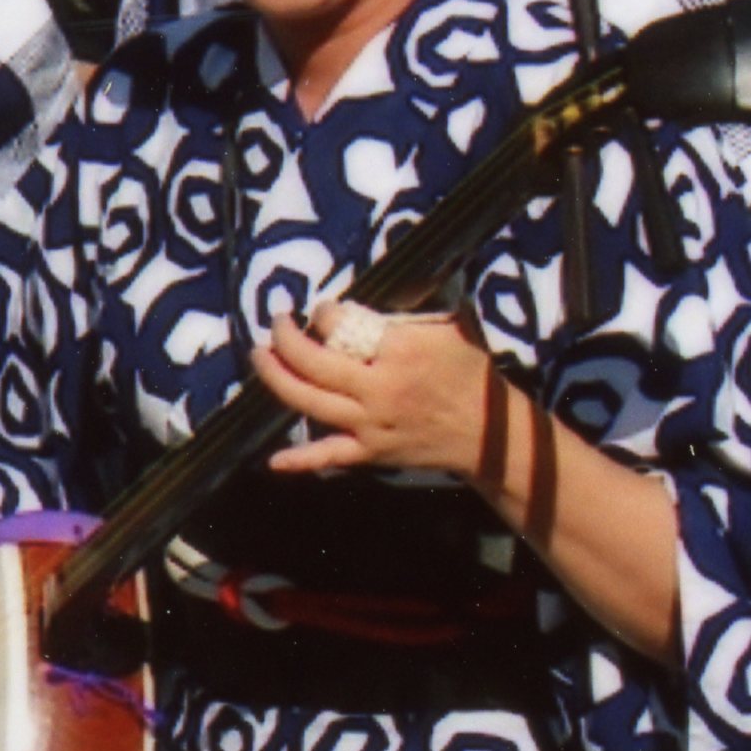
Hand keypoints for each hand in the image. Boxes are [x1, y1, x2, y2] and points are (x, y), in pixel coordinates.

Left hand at [258, 300, 505, 487]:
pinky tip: (273, 460)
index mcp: (401, 351)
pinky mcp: (371, 453)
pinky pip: (329, 456)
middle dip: (286, 338)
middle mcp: (379, 388)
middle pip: (314, 362)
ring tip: (261, 356)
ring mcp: (371, 424)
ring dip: (276, 378)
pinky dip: (300, 460)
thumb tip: (377, 290)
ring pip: (309, 401)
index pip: (341, 325)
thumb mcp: (449, 328)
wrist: (489, 433)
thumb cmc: (470, 374)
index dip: (323, 313)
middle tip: (277, 322)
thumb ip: (411, 309)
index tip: (322, 310)